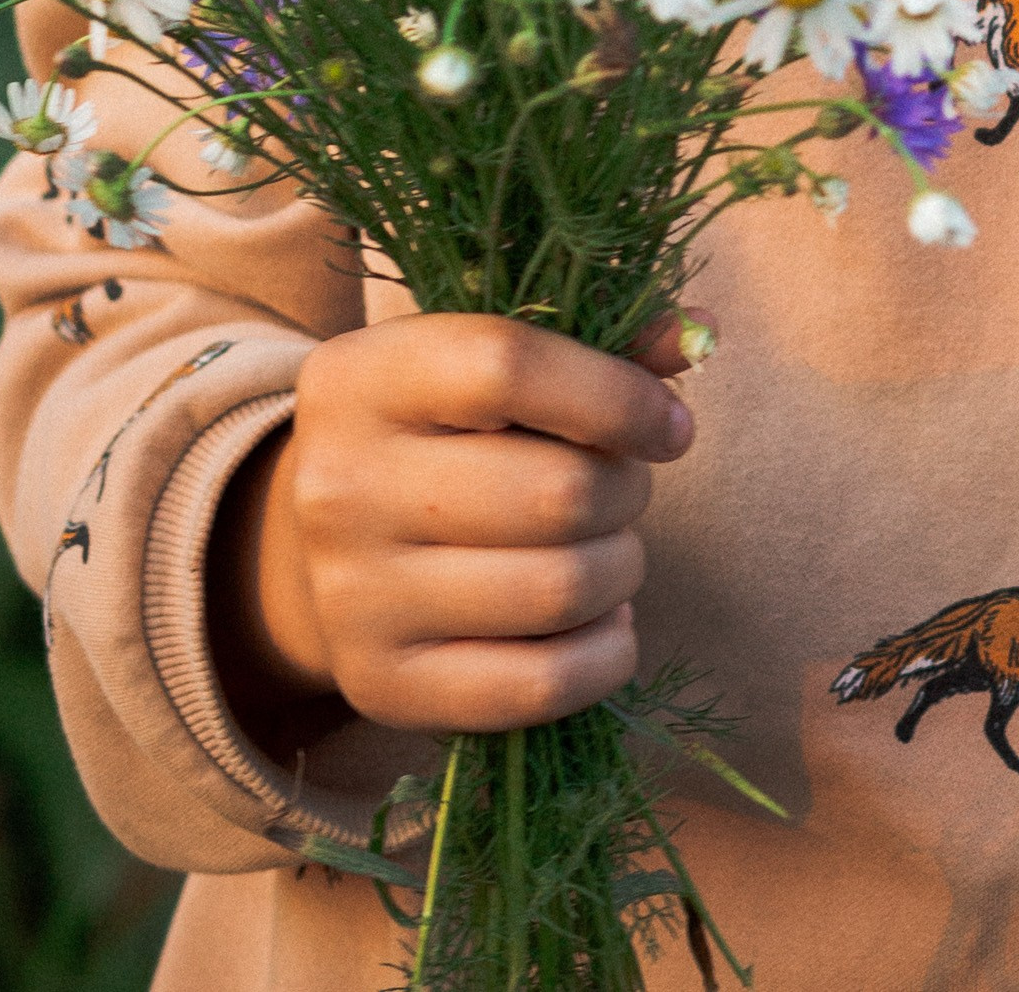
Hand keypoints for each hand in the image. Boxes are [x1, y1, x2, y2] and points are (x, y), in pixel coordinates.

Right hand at [209, 309, 700, 742]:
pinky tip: (606, 620)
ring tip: (612, 548)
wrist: (320, 546)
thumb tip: (698, 332)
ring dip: (622, 568)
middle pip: (553, 492)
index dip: (616, 396)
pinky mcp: (383, 686)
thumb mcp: (486, 362)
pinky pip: (538, 686)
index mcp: (362, 378)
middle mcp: (341, 485)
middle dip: (625, 490)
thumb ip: (596, 341)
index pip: (508, 367)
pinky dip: (606, 654)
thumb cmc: (438, 433)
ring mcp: (354, 596)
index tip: (671, 426)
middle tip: (625, 487)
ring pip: (557, 590)